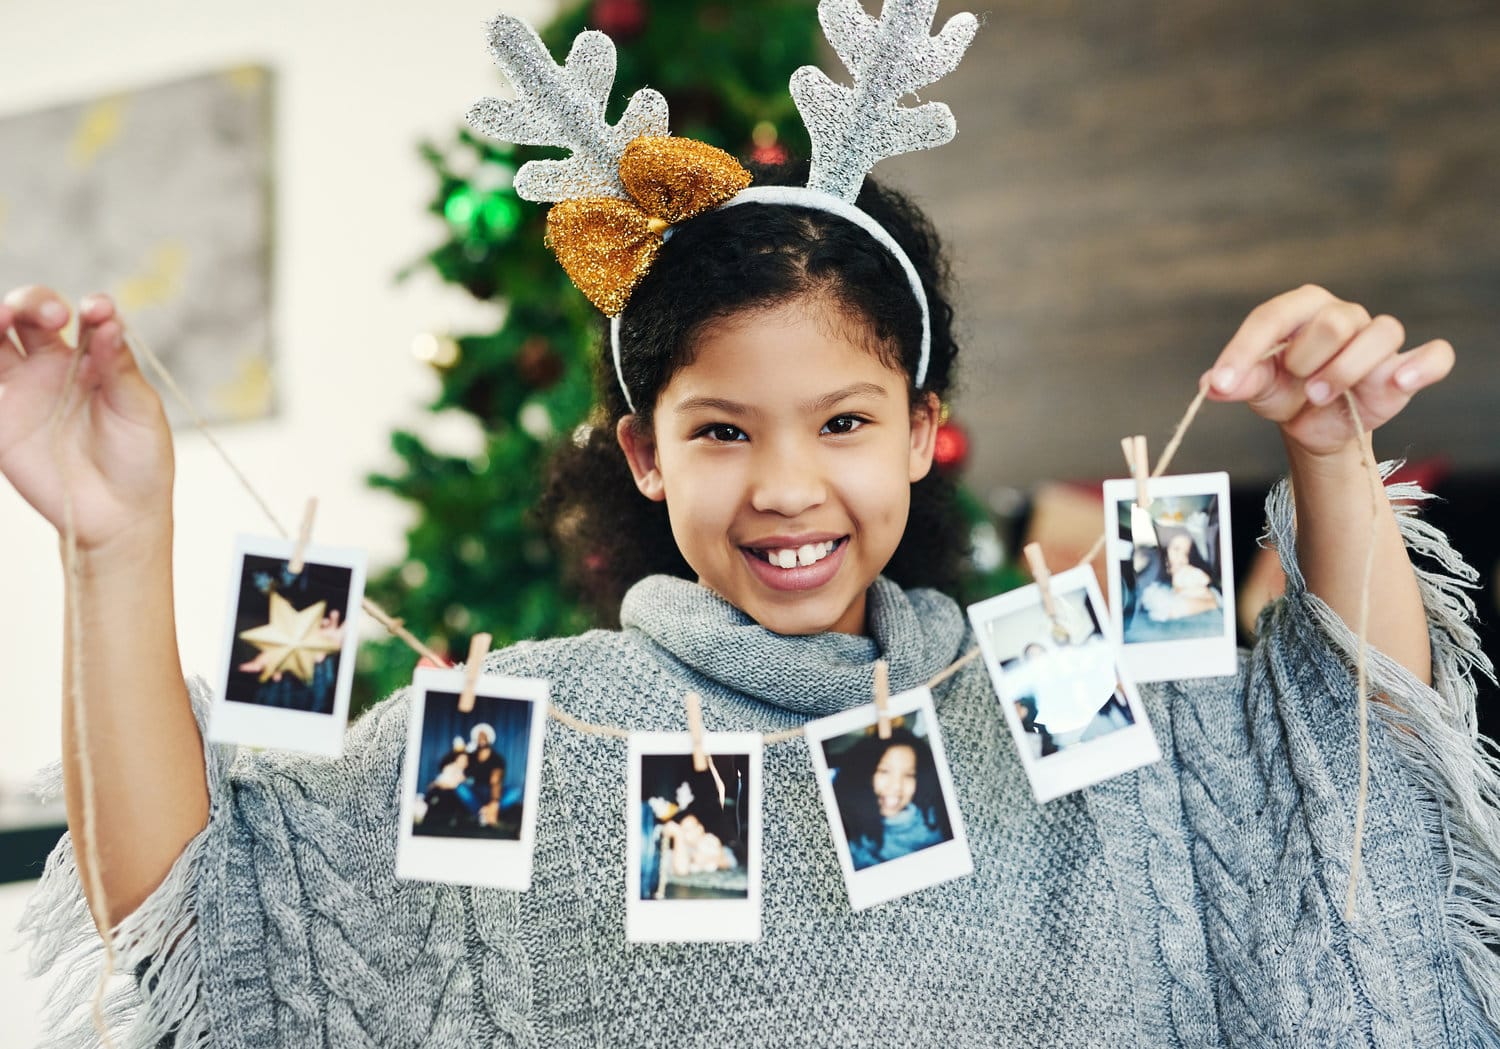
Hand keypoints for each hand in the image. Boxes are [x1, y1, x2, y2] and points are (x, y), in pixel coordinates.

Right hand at [0, 287, 173, 551]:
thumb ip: (120, 368)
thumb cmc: (141, 459)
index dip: (91, 307)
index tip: (96, 311)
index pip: (87, 317)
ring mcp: (25, 388)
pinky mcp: (3, 417)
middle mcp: (57, 366)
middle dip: (34, 301)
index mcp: (97, 359)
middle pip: (32, 314)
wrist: (118, 514)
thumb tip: (108, 322)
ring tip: (3, 317)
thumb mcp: (140, 410)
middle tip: (54, 317)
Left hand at [1203, 285, 1454, 457]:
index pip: (1272, 317)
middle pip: (1332, 321)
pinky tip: (1400, 380)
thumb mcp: (1256, 388)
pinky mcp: (1405, 367)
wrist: (1313, 424)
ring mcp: (1376, 339)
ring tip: (1320, 394)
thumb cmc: (1284, 392)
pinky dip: (1422, 365)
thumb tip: (1212, 384)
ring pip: (1377, 334)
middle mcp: (1341, 315)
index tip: (1222, 384)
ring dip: (1345, 370)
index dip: (1245, 350)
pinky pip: (1434, 355)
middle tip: (1297, 385)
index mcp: (1298, 310)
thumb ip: (1236, 381)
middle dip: (1305, 359)